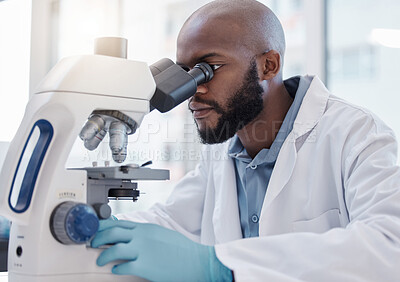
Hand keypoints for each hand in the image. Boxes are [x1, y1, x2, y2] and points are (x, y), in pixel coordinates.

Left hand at [91, 219, 231, 281]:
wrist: (196, 260)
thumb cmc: (182, 249)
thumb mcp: (162, 234)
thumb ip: (146, 234)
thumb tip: (131, 237)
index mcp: (146, 228)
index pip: (119, 223)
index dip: (103, 226)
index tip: (96, 230)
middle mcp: (142, 237)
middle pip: (112, 232)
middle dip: (98, 238)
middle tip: (93, 243)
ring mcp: (143, 251)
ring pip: (113, 249)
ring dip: (103, 255)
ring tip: (99, 260)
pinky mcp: (145, 266)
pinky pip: (123, 267)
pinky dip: (115, 269)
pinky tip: (115, 271)